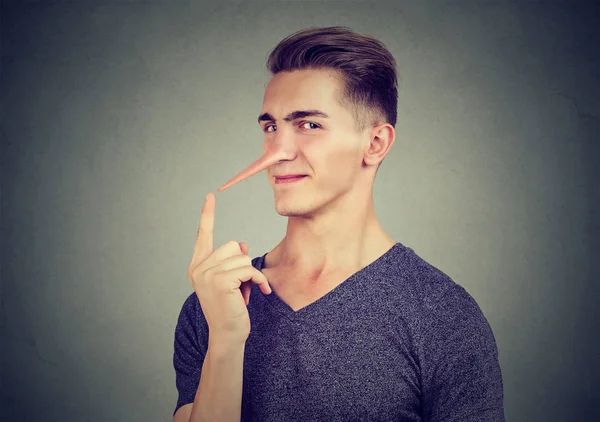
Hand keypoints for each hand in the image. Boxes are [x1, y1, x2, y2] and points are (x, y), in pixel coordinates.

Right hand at [187, 193, 271, 345]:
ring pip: (243, 257)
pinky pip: (249, 269)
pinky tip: (260, 292)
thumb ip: (233, 260)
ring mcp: (207, 274)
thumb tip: (244, 244)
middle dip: (243, 263)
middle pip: (233, 245)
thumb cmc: (231, 308)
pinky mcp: (220, 281)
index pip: (203, 234)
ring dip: (251, 274)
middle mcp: (198, 268)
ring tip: (246, 291)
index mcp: (197, 266)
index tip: (210, 196)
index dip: (207, 214)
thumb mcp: (232, 280)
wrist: (228, 335)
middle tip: (241, 285)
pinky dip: (258, 280)